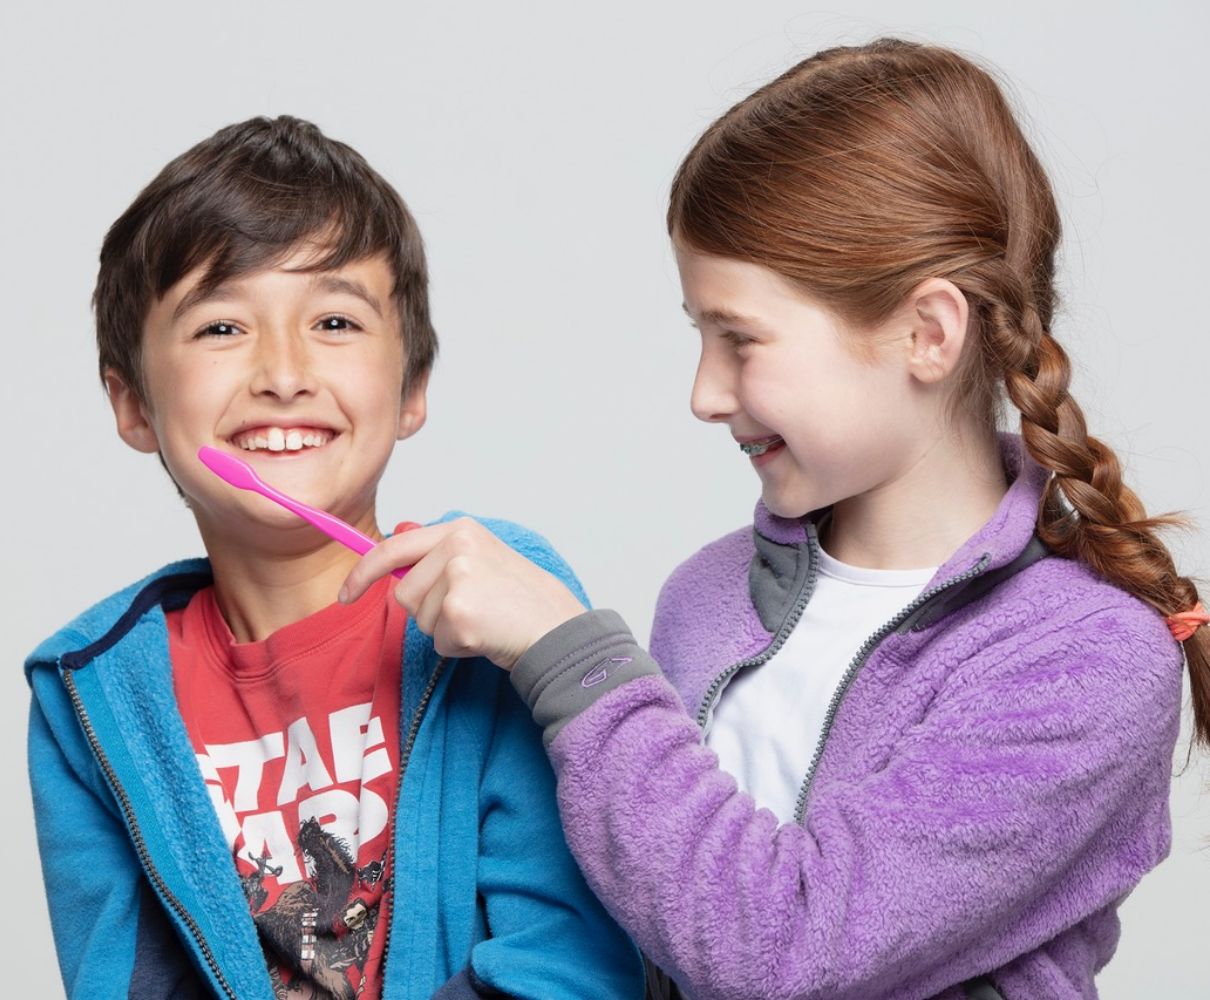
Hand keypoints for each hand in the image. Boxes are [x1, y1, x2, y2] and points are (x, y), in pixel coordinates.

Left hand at [338, 518, 586, 669]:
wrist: (556, 628)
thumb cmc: (520, 599)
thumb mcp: (482, 558)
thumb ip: (439, 554)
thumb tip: (392, 546)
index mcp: (460, 530)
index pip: (392, 548)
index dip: (362, 574)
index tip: (346, 595)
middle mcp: (457, 547)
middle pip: (403, 593)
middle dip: (427, 611)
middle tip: (469, 611)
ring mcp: (458, 579)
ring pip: (418, 619)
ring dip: (445, 630)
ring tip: (482, 621)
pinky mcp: (459, 613)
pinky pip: (437, 641)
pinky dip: (458, 647)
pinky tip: (485, 636)